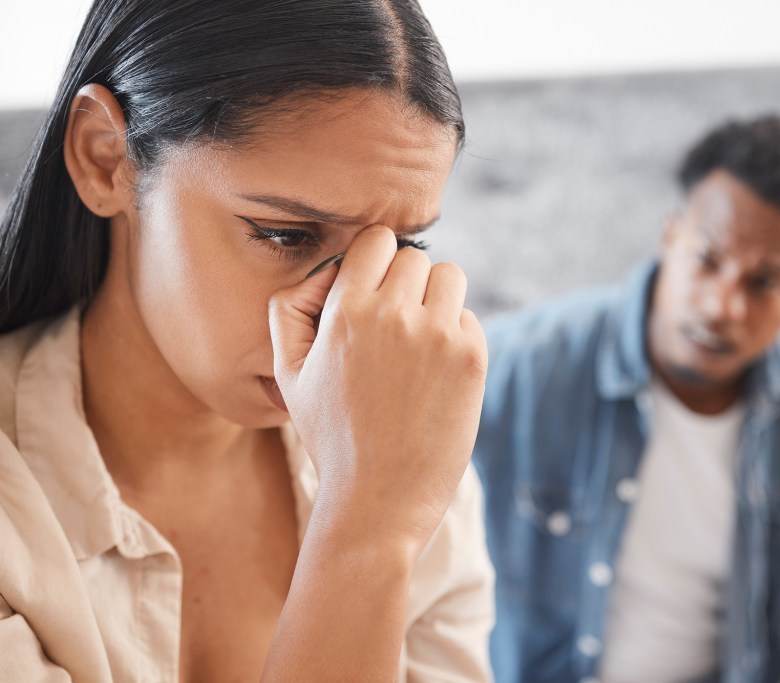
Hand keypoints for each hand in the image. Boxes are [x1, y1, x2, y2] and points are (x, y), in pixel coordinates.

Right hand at [268, 226, 486, 553]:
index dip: (376, 262)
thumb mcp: (288, 373)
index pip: (376, 240)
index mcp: (347, 311)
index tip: (375, 290)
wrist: (376, 501)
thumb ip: (292, 308)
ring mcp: (439, 335)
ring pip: (450, 278)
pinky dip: (457, 337)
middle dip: (406, 284)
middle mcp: (395, 314)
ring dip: (437, 301)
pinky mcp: (472, 358)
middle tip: (395, 328)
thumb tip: (332, 269)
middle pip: (415, 256)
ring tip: (418, 345)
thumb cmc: (330, 437)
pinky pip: (469, 319)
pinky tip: (435, 377)